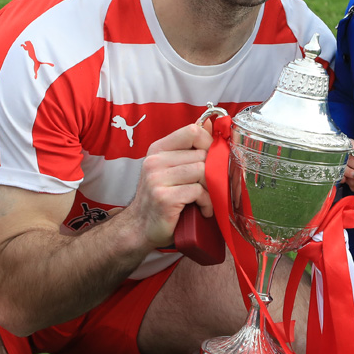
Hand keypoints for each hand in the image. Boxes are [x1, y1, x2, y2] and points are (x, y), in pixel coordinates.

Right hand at [126, 122, 213, 249]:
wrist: (139, 229)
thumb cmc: (161, 199)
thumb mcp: (172, 169)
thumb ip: (189, 148)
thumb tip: (211, 124)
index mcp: (158, 150)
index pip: (192, 131)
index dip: (210, 144)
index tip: (213, 161)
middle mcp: (155, 161)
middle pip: (202, 154)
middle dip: (214, 172)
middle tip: (214, 187)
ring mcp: (157, 179)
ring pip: (202, 171)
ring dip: (211, 189)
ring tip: (206, 200)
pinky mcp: (164, 197)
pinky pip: (198, 191)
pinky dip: (206, 202)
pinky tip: (202, 210)